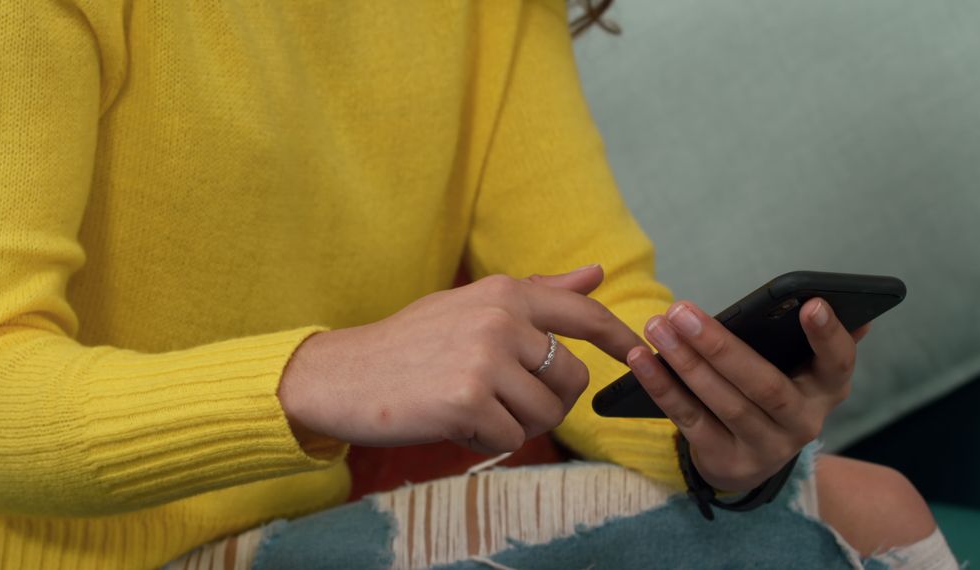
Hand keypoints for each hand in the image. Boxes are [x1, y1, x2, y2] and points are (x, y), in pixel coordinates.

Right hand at [278, 265, 643, 453]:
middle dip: (550, 401)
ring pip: (547, 414)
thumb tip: (596, 273)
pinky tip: (453, 422)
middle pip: (573, 379)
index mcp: (505, 292)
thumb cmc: (410, 343)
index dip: (620, 338)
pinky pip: (512, 439)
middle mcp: (501, 318)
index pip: (584, 315)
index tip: (638, 354)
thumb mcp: (473, 305)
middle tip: (508, 403)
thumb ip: (538, 293)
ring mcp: (485, 359)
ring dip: (518, 425)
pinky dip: (488, 442)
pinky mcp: (467, 400)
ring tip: (474, 409)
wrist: (340, 374)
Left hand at [626, 299, 869, 492]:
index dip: (828, 335)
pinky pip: (690, 419)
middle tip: (680, 311)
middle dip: (719, 347)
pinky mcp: (726, 459)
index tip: (812, 303)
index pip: (838, 362)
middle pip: (764, 384)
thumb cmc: (771, 391)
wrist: (749, 458)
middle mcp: (803, 422)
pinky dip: (663, 388)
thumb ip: (805, 340)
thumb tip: (822, 300)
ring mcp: (766, 447)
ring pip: (723, 403)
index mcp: (827, 389)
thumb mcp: (797, 369)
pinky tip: (641, 360)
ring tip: (657, 327)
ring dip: (685, 363)